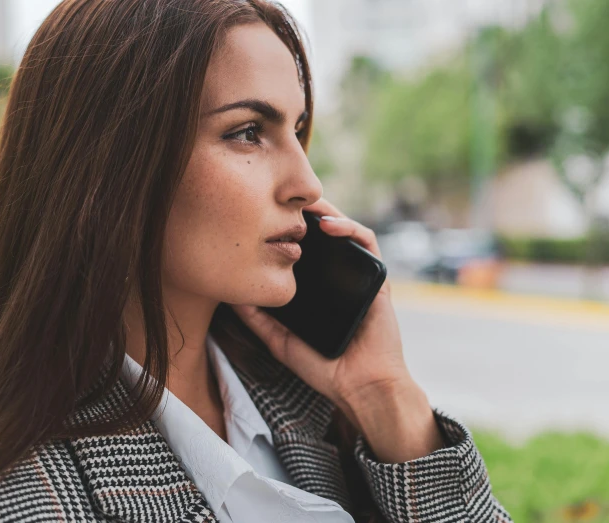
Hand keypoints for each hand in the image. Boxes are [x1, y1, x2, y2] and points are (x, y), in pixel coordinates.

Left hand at [232, 199, 443, 461]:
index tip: (261, 218)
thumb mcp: (280, 340)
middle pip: (321, 235)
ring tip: (303, 205)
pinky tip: (328, 225)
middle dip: (302, 214)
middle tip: (280, 200)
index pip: (301, 250)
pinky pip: (367, 242)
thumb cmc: (323, 368)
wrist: (360, 387)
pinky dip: (349, 227)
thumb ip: (258, 320)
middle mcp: (338, 277)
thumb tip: (231, 296)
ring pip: (343, 230)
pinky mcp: (377, 278)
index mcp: (317, 288)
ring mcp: (358, 276)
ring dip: (325, 211)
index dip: (284, 231)